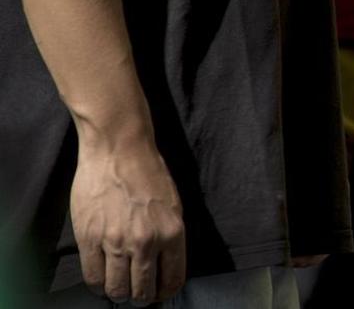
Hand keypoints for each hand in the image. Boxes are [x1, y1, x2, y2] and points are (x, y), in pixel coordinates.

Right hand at [71, 132, 184, 303]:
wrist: (118, 150)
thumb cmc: (148, 173)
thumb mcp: (172, 206)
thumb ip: (168, 237)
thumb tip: (163, 265)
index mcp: (172, 233)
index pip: (172, 279)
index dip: (165, 292)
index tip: (159, 293)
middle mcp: (146, 242)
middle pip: (142, 291)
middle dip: (141, 298)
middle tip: (136, 294)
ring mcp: (116, 242)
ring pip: (117, 289)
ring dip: (119, 294)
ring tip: (119, 289)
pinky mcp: (89, 239)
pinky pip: (92, 277)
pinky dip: (98, 284)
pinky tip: (101, 280)